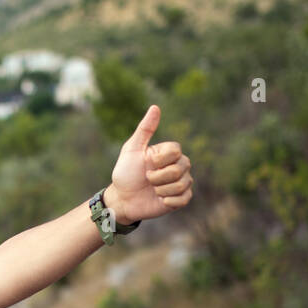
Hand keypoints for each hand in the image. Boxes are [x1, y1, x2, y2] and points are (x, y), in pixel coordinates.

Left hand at [106, 104, 192, 225]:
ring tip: (152, 190)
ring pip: (182, 184)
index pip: (176, 151)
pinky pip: (184, 198)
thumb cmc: (125, 173)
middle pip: (181, 167)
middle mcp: (178, 165)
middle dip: (159, 177)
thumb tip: (155, 107)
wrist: (122, 199)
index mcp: (168, 152)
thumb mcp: (132, 149)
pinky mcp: (180, 199)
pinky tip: (159, 200)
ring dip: (162, 190)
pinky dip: (169, 201)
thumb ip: (145, 129)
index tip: (147, 163)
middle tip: (147, 179)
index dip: (161, 160)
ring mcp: (180, 182)